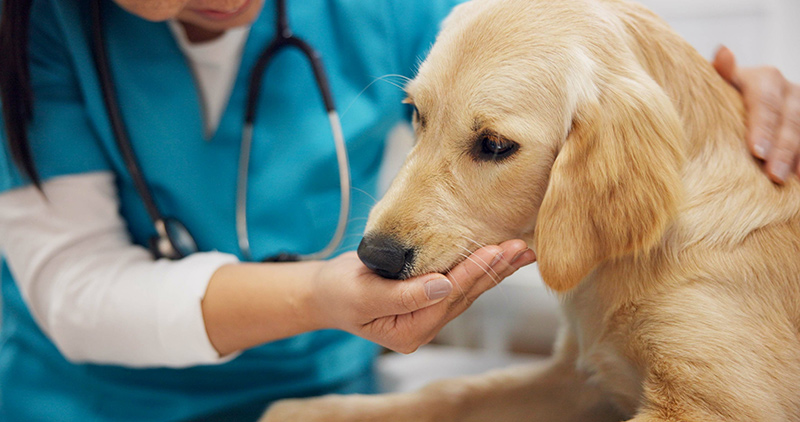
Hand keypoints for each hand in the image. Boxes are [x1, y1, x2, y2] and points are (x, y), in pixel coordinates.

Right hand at [309, 239, 535, 352]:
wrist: (324, 293)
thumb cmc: (338, 292)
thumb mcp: (364, 294)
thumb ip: (403, 294)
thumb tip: (441, 285)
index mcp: (410, 331)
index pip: (448, 297)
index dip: (471, 272)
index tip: (494, 250)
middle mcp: (425, 326)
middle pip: (466, 295)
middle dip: (494, 270)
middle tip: (522, 248)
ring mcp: (429, 314)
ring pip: (468, 289)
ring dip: (495, 268)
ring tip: (521, 249)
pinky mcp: (429, 298)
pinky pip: (459, 282)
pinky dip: (480, 266)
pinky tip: (499, 255)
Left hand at [713, 46, 799, 182]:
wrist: (737, 105)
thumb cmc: (721, 98)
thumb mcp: (717, 86)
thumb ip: (720, 74)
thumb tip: (724, 51)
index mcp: (765, 78)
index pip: (765, 101)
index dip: (762, 127)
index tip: (757, 152)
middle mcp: (788, 89)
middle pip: (789, 118)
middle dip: (781, 148)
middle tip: (772, 173)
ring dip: (795, 156)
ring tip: (782, 179)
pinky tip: (797, 177)